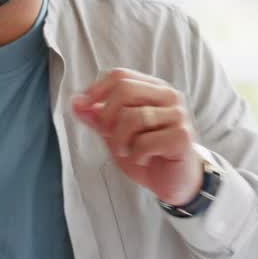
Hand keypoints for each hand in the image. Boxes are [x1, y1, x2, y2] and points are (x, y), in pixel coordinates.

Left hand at [72, 68, 203, 206]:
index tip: (86, 109)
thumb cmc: (147, 154)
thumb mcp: (115, 135)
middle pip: (125, 89)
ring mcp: (177, 115)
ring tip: (126, 152)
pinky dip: (136, 155)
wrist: (173, 182)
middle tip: (108, 136)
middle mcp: (168, 96)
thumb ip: (97, 118)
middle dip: (107, 116)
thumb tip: (76, 102)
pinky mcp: (182, 137)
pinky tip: (144, 159)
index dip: (97, 91)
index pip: (120, 76)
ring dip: (120, 141)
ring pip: (133, 117)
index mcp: (153, 89)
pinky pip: (145, 141)